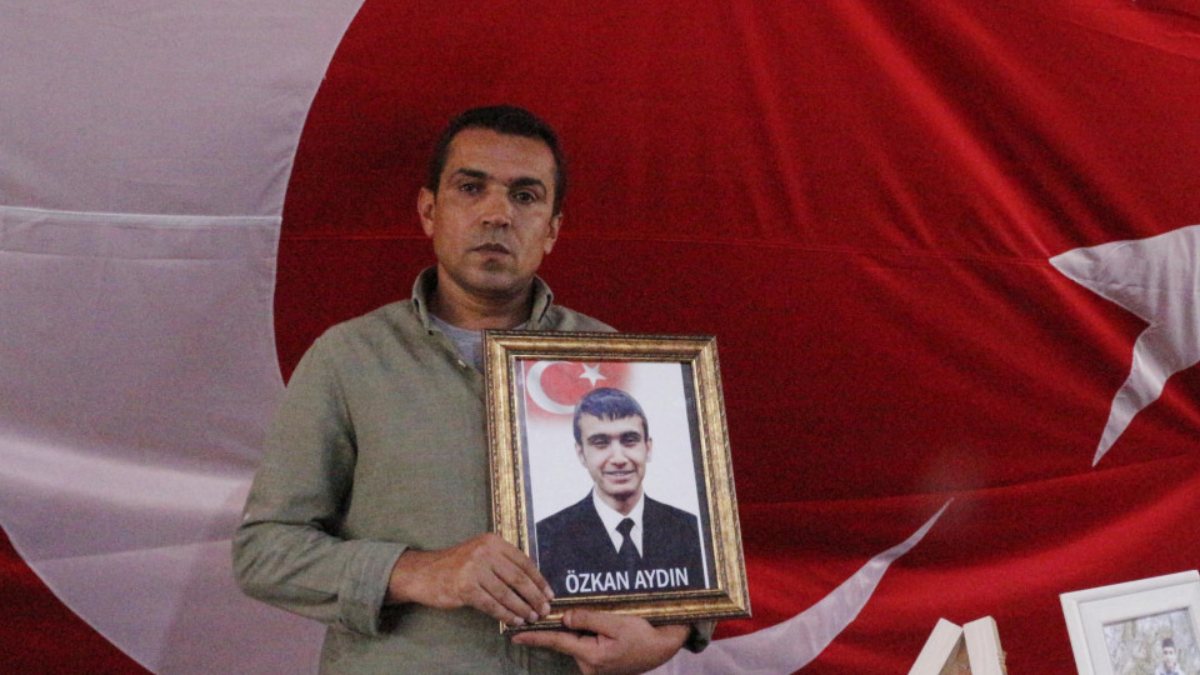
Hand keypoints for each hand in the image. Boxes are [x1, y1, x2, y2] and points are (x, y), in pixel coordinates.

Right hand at [386, 533, 552, 626]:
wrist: (424, 572)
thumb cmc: (456, 565)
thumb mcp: (480, 553)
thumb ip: (503, 562)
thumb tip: (533, 583)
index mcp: (492, 541)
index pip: (523, 561)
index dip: (539, 580)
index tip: (549, 593)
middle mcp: (484, 552)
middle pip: (518, 578)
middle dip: (534, 596)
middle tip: (544, 609)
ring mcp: (474, 569)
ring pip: (506, 593)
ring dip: (522, 608)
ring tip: (531, 617)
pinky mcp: (465, 587)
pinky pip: (491, 605)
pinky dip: (505, 614)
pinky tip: (514, 619)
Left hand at [511, 608, 688, 674]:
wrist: (664, 648)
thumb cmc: (644, 635)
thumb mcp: (617, 622)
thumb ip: (588, 619)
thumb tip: (564, 617)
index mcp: (590, 655)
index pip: (556, 642)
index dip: (535, 637)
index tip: (514, 636)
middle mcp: (589, 665)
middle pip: (567, 639)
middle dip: (565, 625)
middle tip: (568, 613)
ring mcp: (595, 667)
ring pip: (578, 641)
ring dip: (580, 628)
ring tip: (597, 618)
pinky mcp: (601, 664)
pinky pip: (587, 645)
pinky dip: (589, 634)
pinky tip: (604, 626)